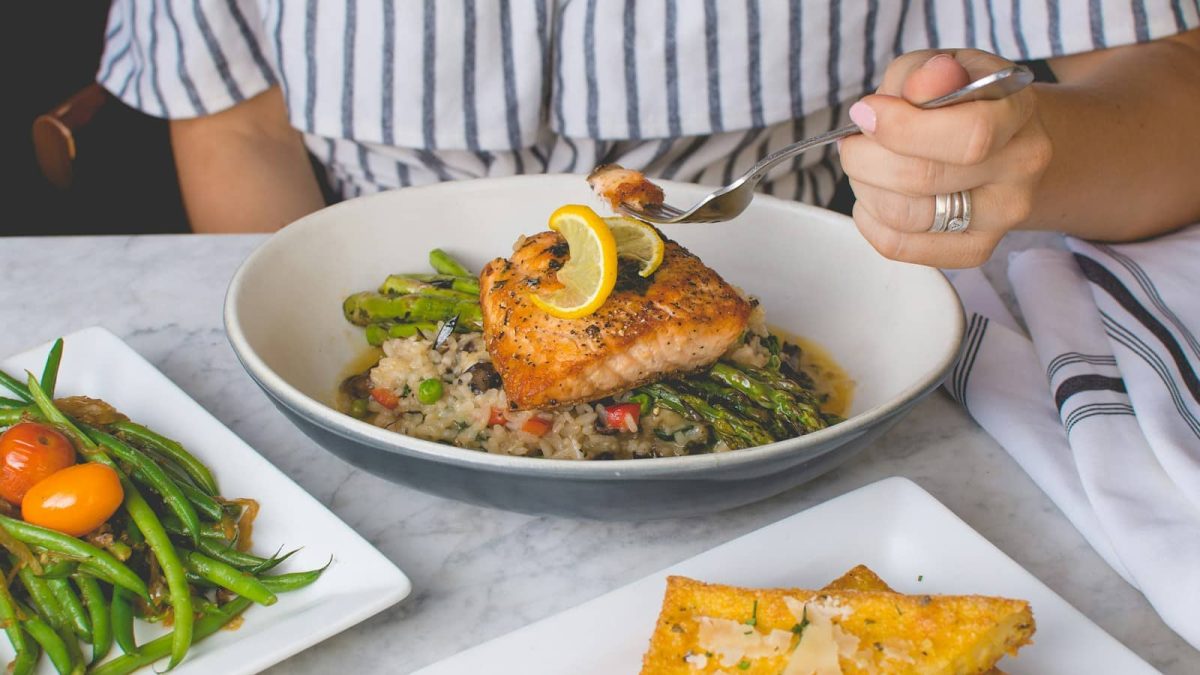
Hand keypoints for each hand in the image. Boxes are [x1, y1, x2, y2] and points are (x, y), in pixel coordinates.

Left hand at [839, 50, 1052, 267]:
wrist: (1000, 140)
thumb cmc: (961, 99)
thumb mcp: (943, 66)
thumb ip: (925, 73)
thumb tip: (921, 86)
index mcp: (1017, 112)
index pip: (969, 134)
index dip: (902, 127)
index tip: (866, 113)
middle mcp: (1020, 167)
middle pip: (924, 179)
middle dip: (867, 158)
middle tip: (854, 142)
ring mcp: (1002, 215)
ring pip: (907, 217)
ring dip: (865, 188)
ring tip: (864, 166)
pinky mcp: (975, 248)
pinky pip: (899, 245)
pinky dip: (869, 220)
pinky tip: (872, 195)